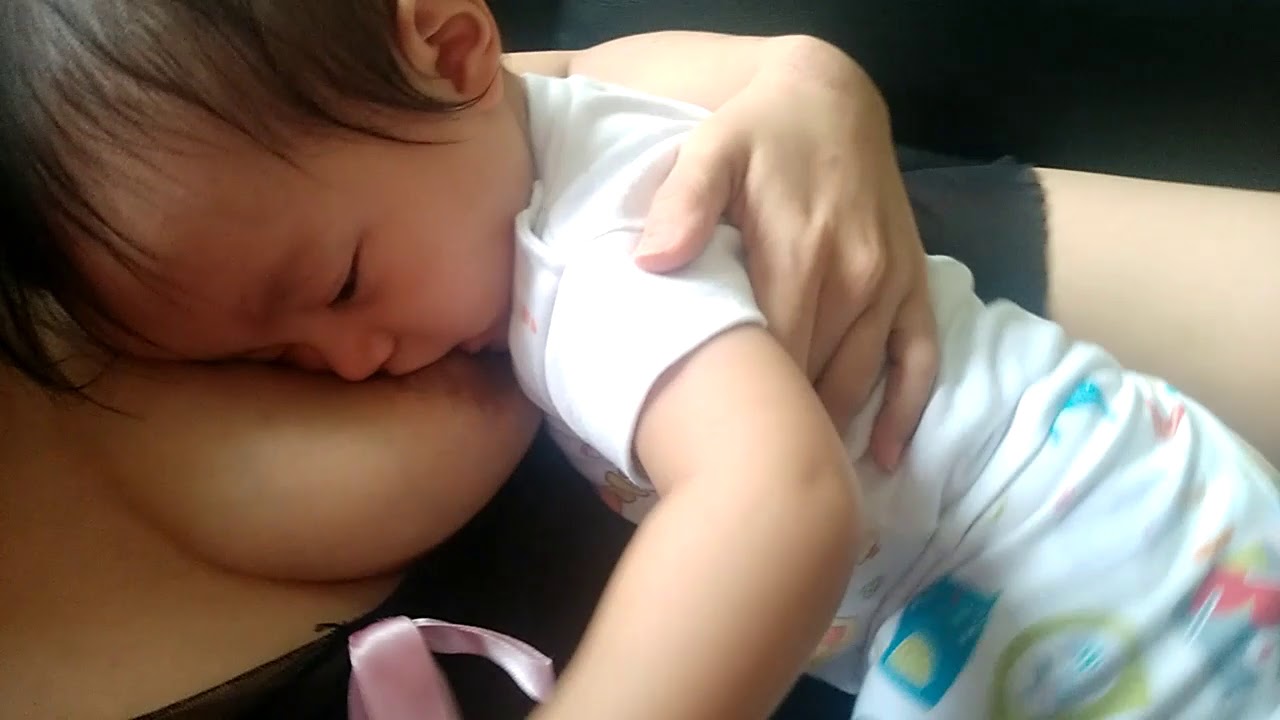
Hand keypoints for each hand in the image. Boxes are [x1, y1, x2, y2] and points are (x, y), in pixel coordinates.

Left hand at [633, 36, 937, 470]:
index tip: (714, 451)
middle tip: (743, 473)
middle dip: (780, 427)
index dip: (746, 410)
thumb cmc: (757, 131)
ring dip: (829, 428)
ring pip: (860, 378)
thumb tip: (653, 264)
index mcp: (797, 256)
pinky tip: (884, 458)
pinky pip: (921, 359)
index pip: (772, 359)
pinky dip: (907, 412)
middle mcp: (853, 279)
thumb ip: (684, 204)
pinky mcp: (915, 282)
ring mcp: (890, 284)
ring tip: (794, 473)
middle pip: (813, 378)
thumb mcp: (710, 148)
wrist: (830, 95)